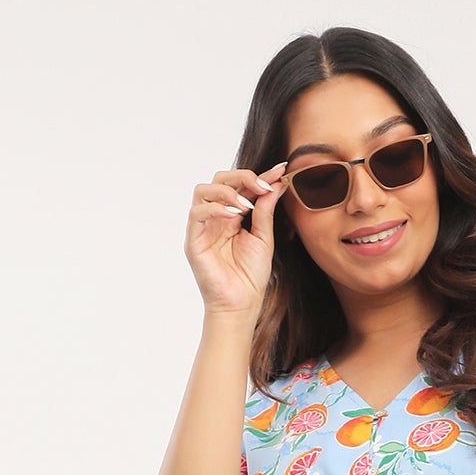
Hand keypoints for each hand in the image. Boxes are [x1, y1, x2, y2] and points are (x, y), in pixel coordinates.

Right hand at [186, 160, 287, 318]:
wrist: (241, 304)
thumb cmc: (251, 276)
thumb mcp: (264, 238)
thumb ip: (266, 210)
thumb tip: (277, 183)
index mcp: (232, 215)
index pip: (242, 186)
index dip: (260, 175)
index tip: (281, 170)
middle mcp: (215, 217)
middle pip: (220, 180)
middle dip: (243, 177)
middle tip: (262, 186)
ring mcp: (203, 228)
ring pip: (203, 190)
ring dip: (227, 191)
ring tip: (245, 205)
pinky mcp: (194, 240)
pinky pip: (196, 213)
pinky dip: (214, 208)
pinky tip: (232, 215)